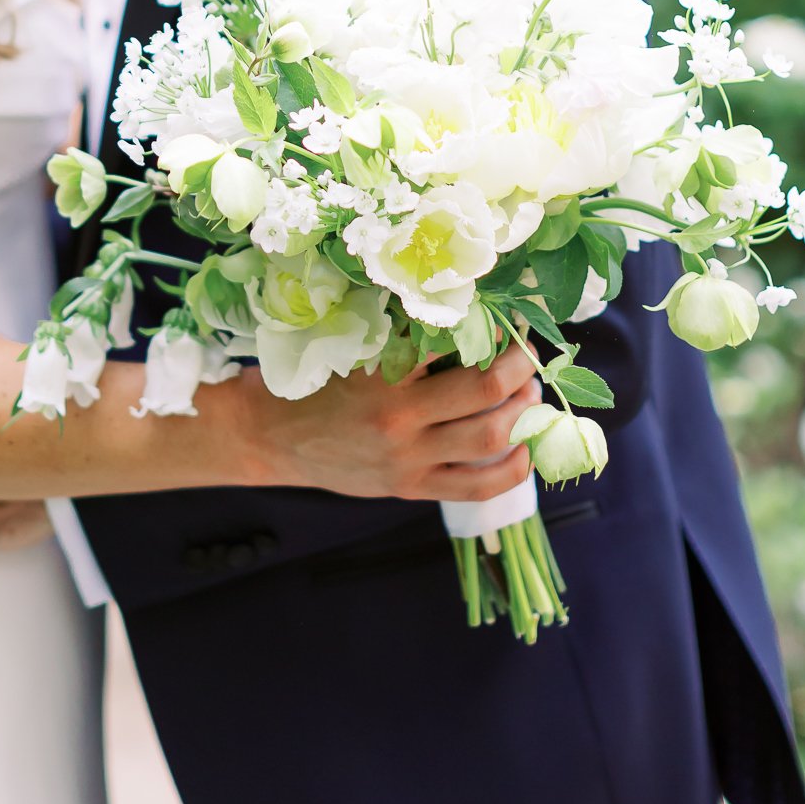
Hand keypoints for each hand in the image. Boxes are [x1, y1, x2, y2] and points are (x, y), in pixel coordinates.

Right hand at [244, 345, 542, 502]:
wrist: (274, 438)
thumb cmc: (316, 384)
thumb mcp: (352, 350)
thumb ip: (402, 339)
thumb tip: (466, 314)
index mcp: (384, 373)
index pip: (454, 342)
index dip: (491, 328)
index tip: (506, 319)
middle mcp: (400, 419)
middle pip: (486, 389)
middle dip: (520, 367)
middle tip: (528, 354)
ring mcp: (409, 459)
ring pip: (490, 437)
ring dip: (524, 411)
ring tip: (530, 394)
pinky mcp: (412, 488)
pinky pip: (478, 486)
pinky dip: (513, 469)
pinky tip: (527, 448)